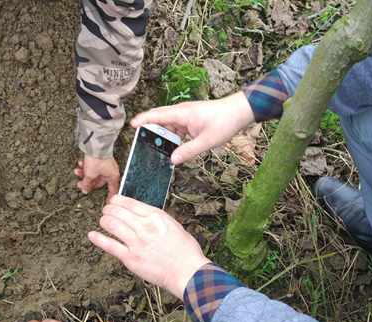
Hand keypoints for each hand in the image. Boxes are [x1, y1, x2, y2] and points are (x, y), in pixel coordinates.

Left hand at [74, 155, 119, 199]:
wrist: (95, 145)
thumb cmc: (98, 159)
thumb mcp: (90, 175)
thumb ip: (87, 184)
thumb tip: (85, 189)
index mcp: (113, 176)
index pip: (113, 190)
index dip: (109, 197)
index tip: (107, 202)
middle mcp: (110, 171)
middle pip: (98, 181)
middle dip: (88, 182)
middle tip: (80, 184)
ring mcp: (105, 165)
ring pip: (93, 173)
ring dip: (84, 173)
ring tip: (77, 172)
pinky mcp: (99, 159)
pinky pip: (92, 166)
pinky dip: (85, 166)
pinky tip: (80, 164)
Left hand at [88, 195, 210, 297]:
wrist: (188, 272)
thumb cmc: (185, 251)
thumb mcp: (174, 225)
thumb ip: (157, 219)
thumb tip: (142, 214)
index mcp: (156, 217)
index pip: (131, 203)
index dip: (118, 200)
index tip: (114, 200)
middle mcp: (144, 227)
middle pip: (119, 212)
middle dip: (109, 209)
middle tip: (106, 210)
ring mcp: (136, 243)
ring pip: (112, 225)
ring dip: (105, 220)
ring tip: (103, 220)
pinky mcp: (130, 258)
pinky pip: (110, 245)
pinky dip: (98, 239)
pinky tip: (91, 235)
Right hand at [131, 91, 254, 164]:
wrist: (240, 110)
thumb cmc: (224, 123)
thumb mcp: (207, 141)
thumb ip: (188, 151)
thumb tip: (172, 160)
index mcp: (182, 114)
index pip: (157, 115)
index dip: (143, 120)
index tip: (131, 125)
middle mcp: (181, 111)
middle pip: (159, 118)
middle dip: (148, 127)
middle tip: (138, 140)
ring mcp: (186, 114)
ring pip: (167, 123)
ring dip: (161, 133)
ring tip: (153, 146)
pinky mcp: (190, 118)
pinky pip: (175, 125)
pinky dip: (171, 134)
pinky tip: (170, 145)